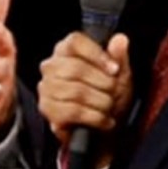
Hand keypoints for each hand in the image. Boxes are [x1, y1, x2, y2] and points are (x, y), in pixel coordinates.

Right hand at [37, 31, 132, 168]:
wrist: (102, 129)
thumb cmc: (106, 96)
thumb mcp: (120, 75)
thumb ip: (119, 56)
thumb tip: (120, 39)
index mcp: (66, 50)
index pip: (75, 42)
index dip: (97, 54)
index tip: (114, 69)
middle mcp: (51, 66)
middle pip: (76, 68)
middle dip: (102, 83)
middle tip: (114, 92)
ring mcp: (46, 88)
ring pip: (75, 91)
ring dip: (100, 102)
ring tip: (109, 107)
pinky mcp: (47, 109)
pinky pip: (72, 111)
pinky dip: (95, 117)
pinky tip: (104, 119)